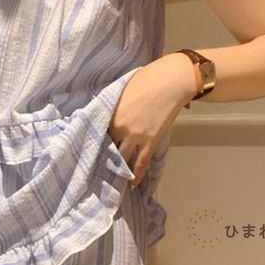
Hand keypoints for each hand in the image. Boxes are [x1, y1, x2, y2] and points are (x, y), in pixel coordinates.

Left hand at [108, 54, 196, 186]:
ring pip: (122, 159)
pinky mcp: (150, 142)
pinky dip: (135, 176)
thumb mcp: (122, 90)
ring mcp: (135, 136)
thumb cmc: (147, 79)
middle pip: (108, 149)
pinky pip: (140, 163)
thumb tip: (109, 114)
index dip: (98, 144)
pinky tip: (131, 184)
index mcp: (110, 114)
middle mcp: (119, 128)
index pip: (99, 134)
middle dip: (104, 160)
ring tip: (114, 182)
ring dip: (118, 171)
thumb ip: (114, 105)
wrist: (170, 81)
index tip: (94, 153)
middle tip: (99, 173)